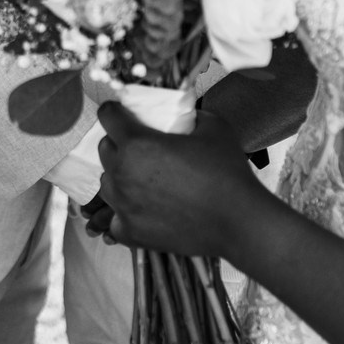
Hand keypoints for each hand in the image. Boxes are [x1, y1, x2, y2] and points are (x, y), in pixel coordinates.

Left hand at [95, 100, 271, 258]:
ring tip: (142, 181)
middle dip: (118, 145)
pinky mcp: (131, 232)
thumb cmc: (227, 172)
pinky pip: (113, 219)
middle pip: (105, 150)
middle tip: (140, 149)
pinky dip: (123, 214)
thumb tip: (185, 113)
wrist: (238, 222)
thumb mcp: (214, 127)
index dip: (114, 112)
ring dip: (119, 178)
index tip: (121, 114)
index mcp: (137, 143)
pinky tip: (141, 211)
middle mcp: (122, 173)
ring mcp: (123, 205)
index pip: (108, 116)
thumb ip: (191, 115)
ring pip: (107, 184)